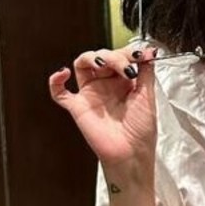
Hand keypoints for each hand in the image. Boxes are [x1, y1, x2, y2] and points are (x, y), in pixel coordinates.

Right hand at [49, 46, 157, 175]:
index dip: (130, 53)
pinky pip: (59, 93)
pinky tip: (62, 73)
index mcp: (124, 81)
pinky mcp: (78, 107)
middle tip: (127, 67)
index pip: (121, 56)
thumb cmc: (141, 130)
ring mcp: (91, 94)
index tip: (143, 55)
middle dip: (115, 56)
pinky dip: (55, 81)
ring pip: (82, 65)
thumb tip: (149, 51)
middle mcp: (106, 84)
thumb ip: (146, 73)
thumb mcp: (148, 96)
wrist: (131, 154)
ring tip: (104, 63)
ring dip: (91, 57)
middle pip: (102, 56)